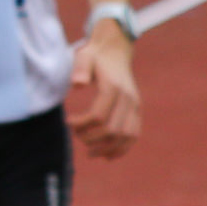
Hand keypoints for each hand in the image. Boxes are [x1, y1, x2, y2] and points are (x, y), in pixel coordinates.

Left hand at [69, 28, 140, 159]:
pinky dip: (123, 148)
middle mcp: (128, 98)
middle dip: (92, 138)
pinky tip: (107, 155)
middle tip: (77, 136)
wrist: (115, 49)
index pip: (98, 116)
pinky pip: (134, 134)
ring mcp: (135, 105)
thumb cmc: (95, 55)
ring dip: (108, 148)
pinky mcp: (137, 110)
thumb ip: (80, 68)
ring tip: (90, 153)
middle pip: (113, 130)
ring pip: (127, 136)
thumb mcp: (84, 56)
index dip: (81, 124)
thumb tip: (77, 84)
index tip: (68, 121)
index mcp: (114, 87)